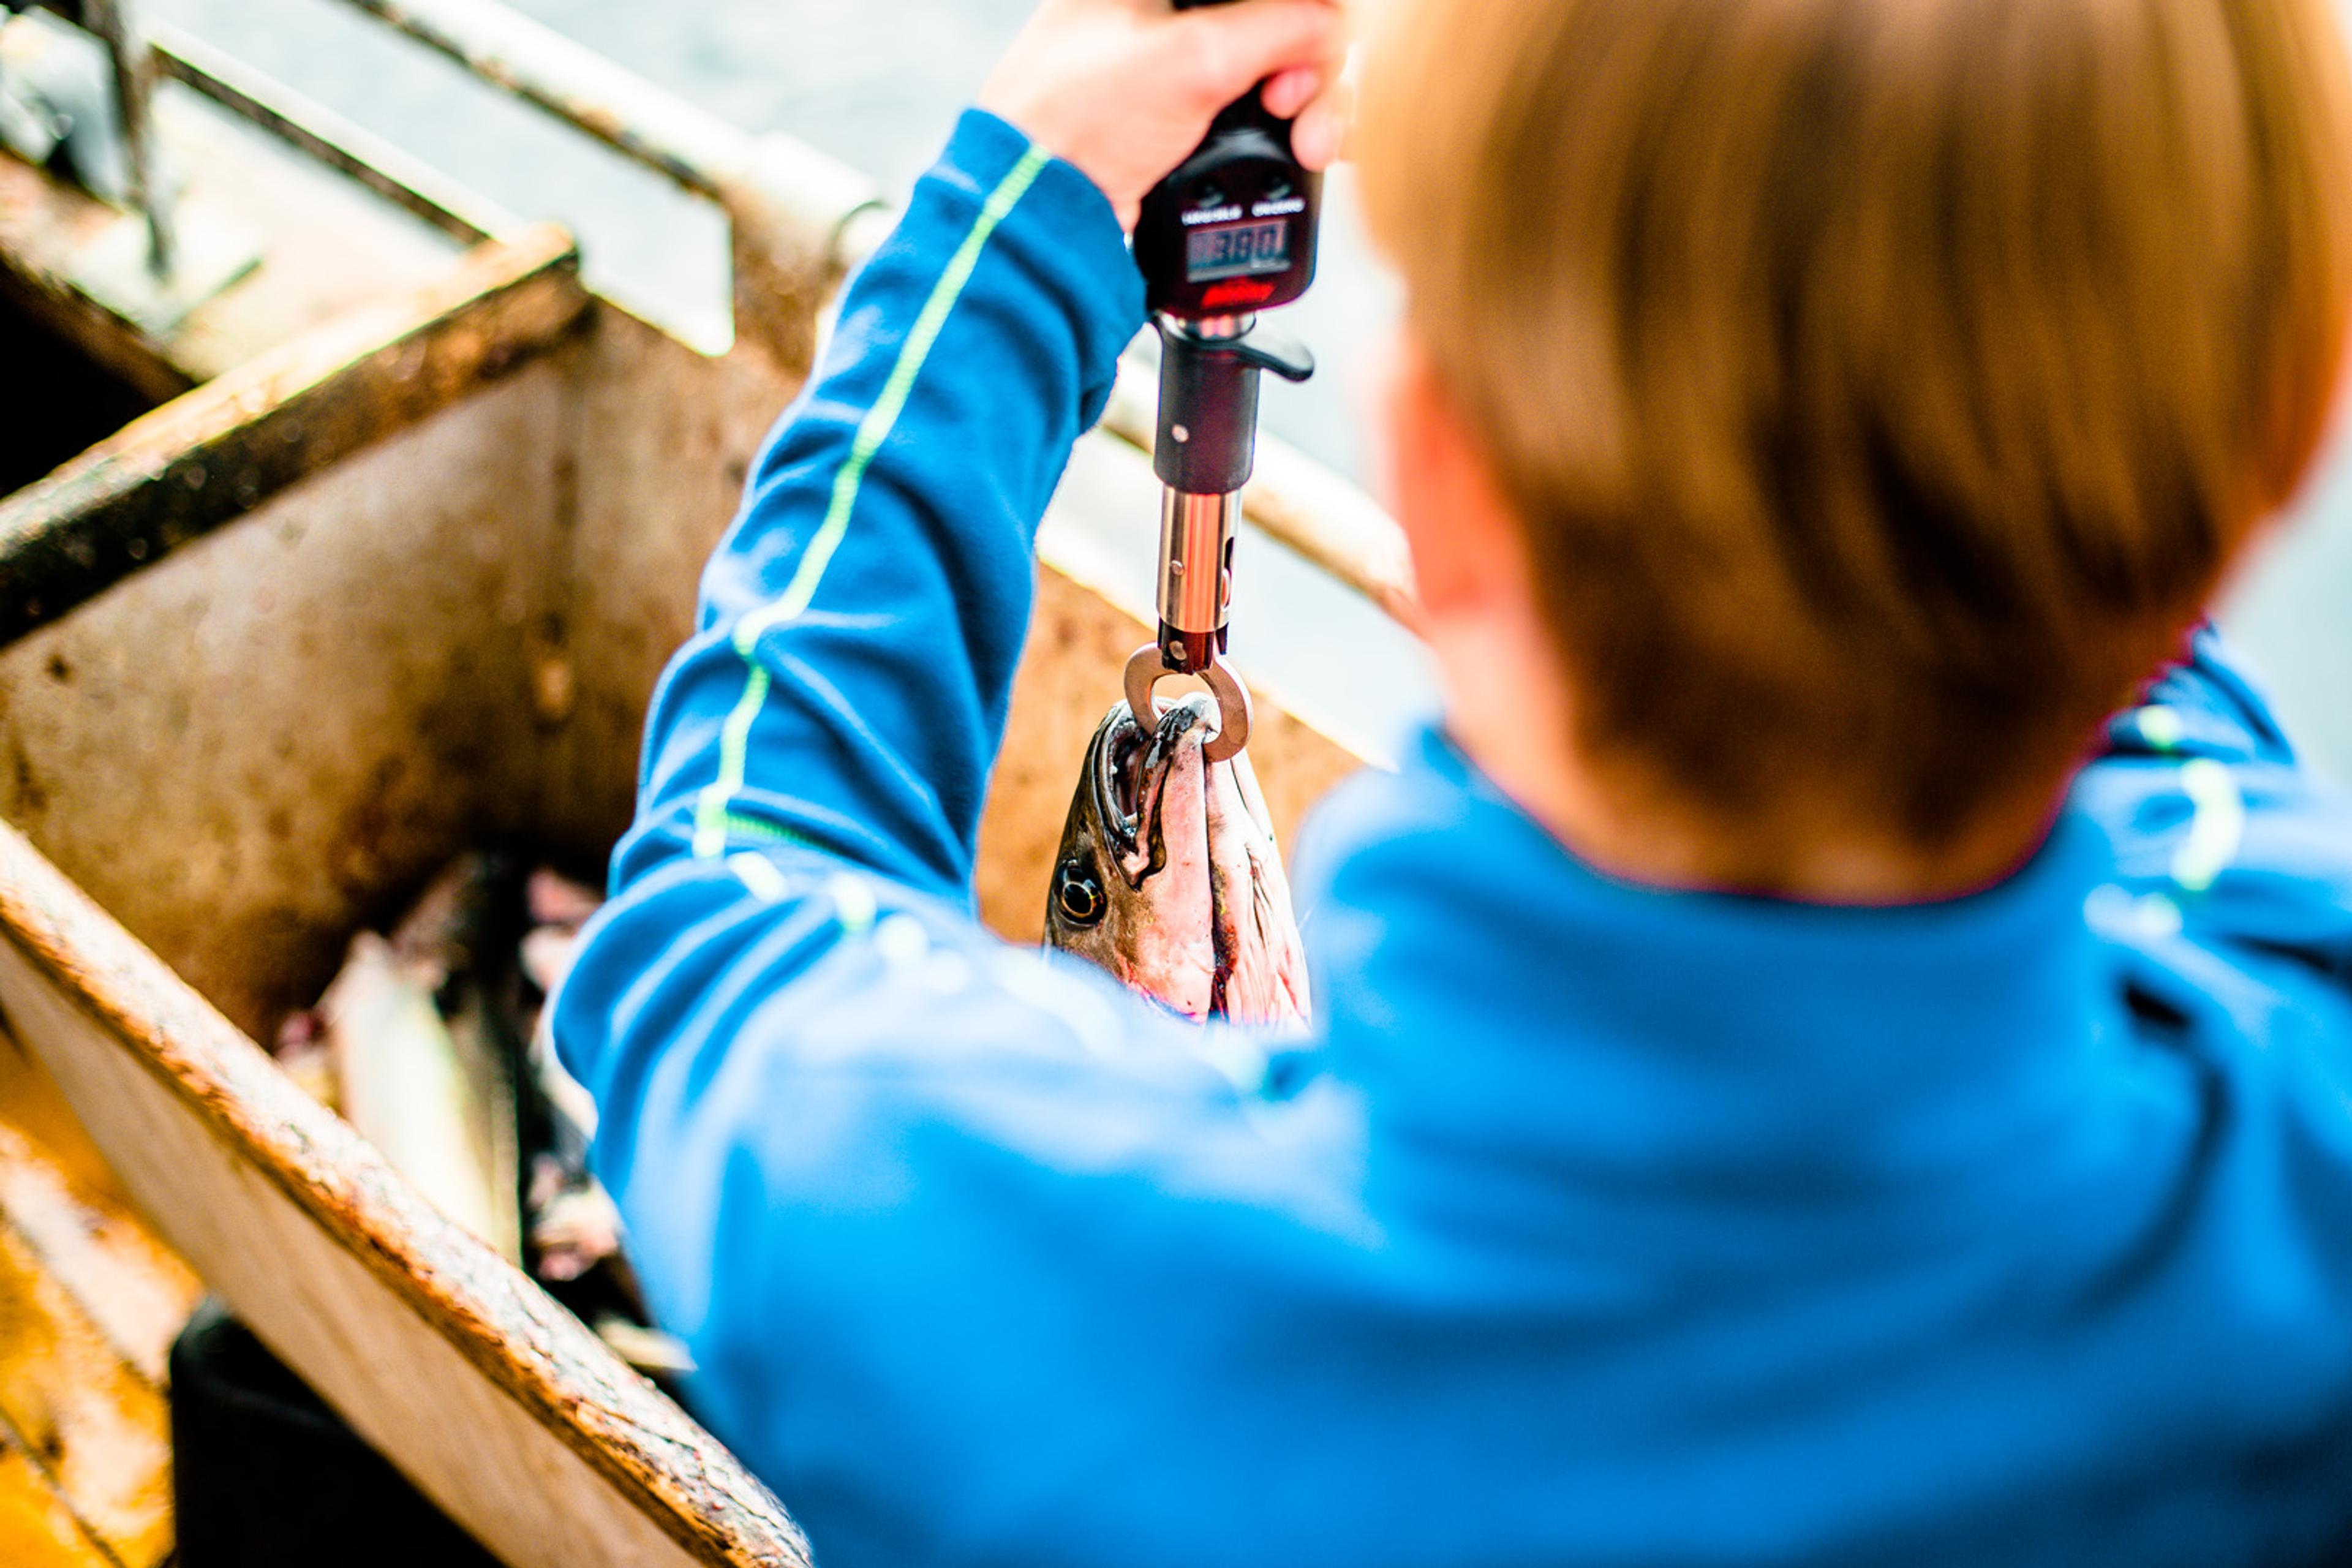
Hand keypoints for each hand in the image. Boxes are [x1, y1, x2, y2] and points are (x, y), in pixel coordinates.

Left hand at [980, 0, 1349, 228]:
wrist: (1038, 212)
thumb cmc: (1076, 123)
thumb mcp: (1194, 59)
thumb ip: (1278, 27)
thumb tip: (1332, 27)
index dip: (1307, 14)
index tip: (1314, 47)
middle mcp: (1167, 16)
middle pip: (1281, 26)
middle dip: (1309, 69)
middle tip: (1292, 108)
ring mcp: (1178, 71)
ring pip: (1277, 73)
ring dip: (1308, 110)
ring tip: (1306, 148)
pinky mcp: (1183, 124)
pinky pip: (1256, 116)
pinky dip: (1287, 136)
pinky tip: (1302, 155)